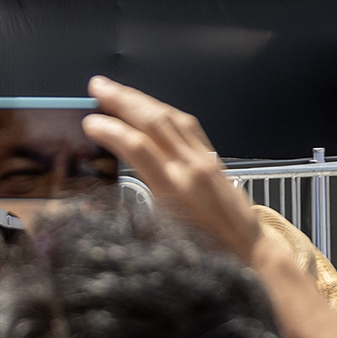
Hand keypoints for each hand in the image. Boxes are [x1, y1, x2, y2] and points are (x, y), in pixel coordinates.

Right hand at [83, 76, 262, 262]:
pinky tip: (150, 106)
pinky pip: (187, 124)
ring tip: (116, 90)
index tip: (90, 122)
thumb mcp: (162, 237)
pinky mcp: (211, 156)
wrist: (246, 246)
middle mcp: (190, 168)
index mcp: (174, 191)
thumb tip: (101, 195)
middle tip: (98, 86)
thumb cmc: (206, 251)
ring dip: (141, 99)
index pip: (138, 148)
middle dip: (122, 99)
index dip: (111, 130)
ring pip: (171, 117)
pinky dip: (163, 110)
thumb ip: (135, 209)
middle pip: (154, 122)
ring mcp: (203, 159)